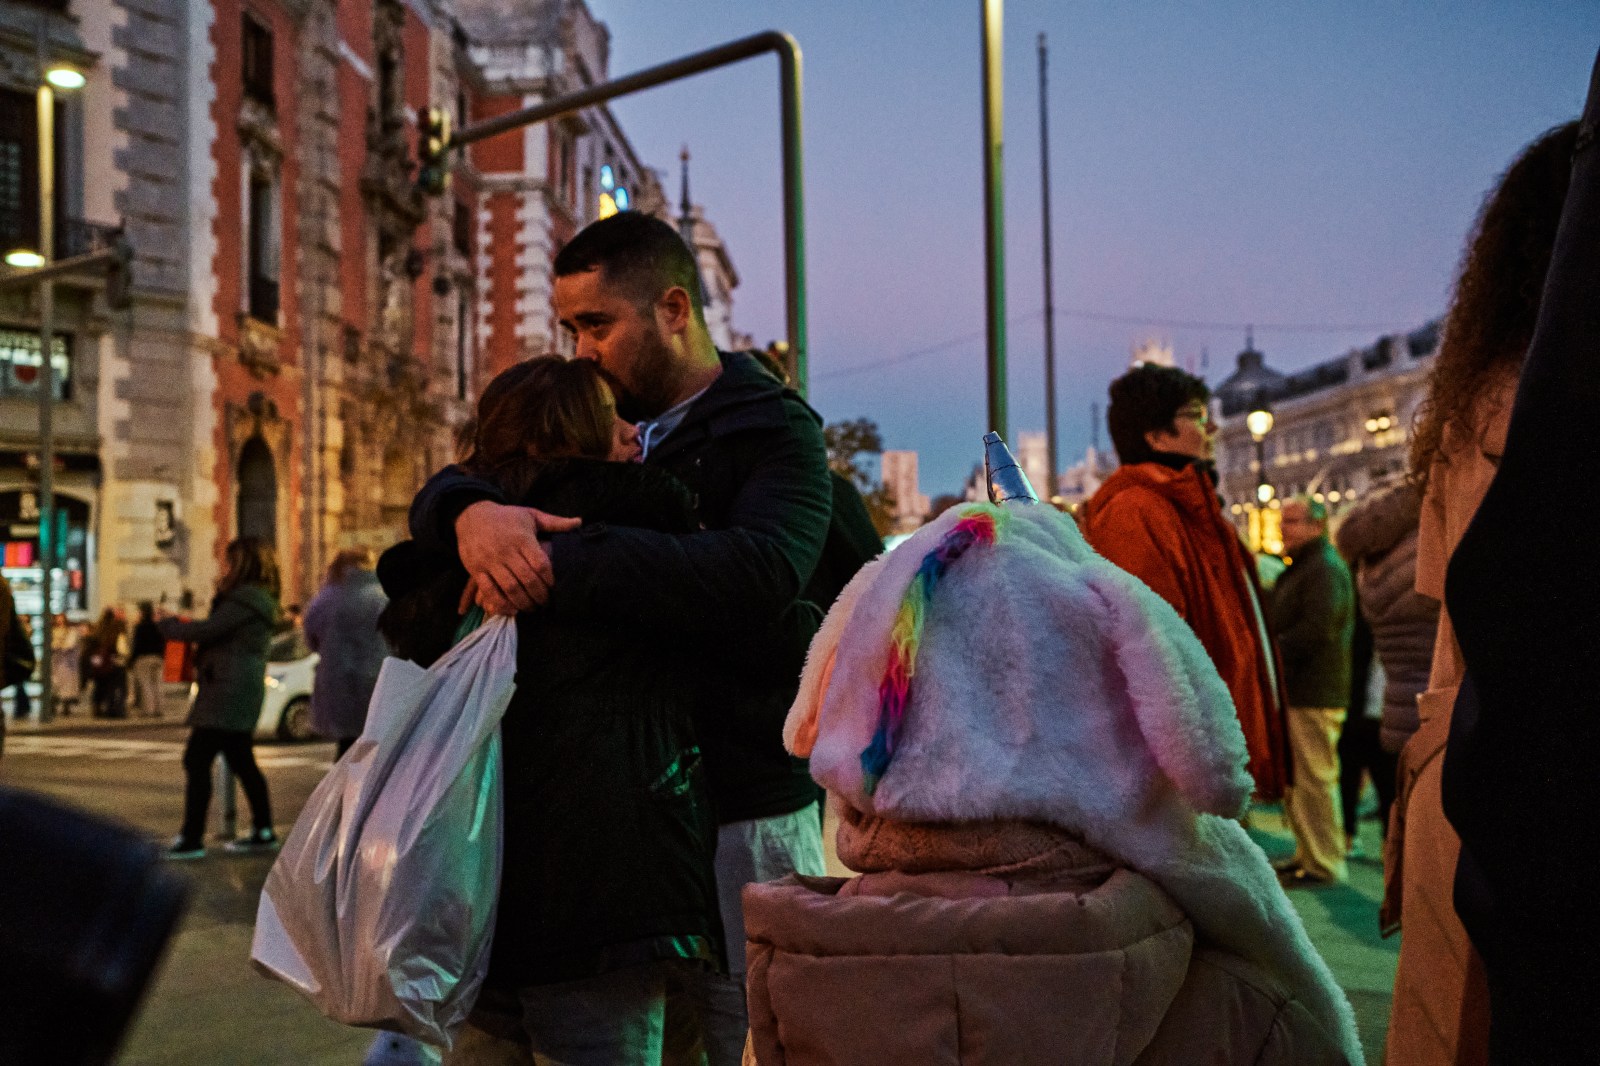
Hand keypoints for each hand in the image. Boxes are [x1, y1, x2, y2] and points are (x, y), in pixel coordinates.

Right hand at [455, 502, 580, 614]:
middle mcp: (506, 550)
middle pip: (527, 579)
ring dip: (523, 602)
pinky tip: (511, 610)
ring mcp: (490, 561)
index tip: (554, 587)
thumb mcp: (530, 515)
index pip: (540, 564)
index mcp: (522, 538)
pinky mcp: (476, 569)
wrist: (472, 515)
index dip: (550, 579)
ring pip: (509, 587)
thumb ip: (555, 522)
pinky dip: (500, 603)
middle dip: (539, 595)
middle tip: (545, 603)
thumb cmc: (506, 517)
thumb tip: (579, 522)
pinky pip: (489, 591)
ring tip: (531, 607)